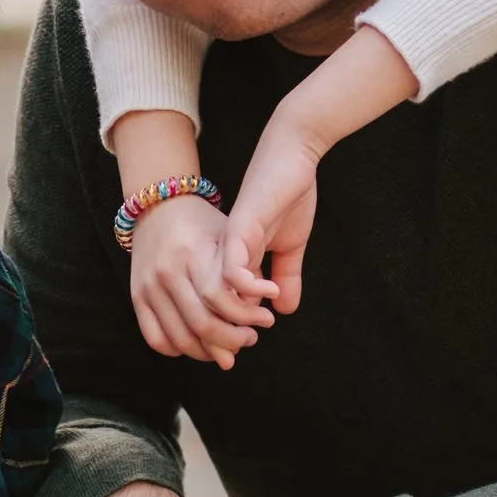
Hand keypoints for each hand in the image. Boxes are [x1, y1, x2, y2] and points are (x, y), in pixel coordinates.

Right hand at [128, 195, 272, 367]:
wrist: (158, 206)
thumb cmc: (202, 223)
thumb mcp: (228, 236)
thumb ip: (243, 273)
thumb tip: (255, 314)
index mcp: (193, 252)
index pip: (220, 299)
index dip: (247, 317)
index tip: (267, 319)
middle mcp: (168, 271)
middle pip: (201, 324)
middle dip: (233, 339)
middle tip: (251, 338)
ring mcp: (149, 286)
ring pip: (180, 338)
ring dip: (209, 352)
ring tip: (229, 347)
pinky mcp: (136, 296)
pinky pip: (156, 338)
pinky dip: (179, 349)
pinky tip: (198, 344)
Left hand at [219, 122, 323, 322]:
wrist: (292, 154)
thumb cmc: (290, 194)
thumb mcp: (290, 245)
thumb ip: (286, 275)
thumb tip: (285, 310)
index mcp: (228, 256)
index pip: (213, 303)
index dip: (222, 328)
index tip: (243, 343)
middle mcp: (220, 251)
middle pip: (204, 304)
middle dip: (223, 332)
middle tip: (249, 341)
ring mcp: (227, 239)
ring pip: (213, 291)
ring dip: (237, 314)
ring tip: (262, 322)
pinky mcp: (240, 227)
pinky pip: (231, 267)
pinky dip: (249, 287)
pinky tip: (270, 291)